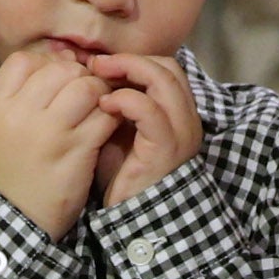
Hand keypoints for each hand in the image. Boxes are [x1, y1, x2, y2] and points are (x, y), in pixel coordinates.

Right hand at [0, 45, 116, 237]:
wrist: (15, 218)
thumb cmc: (11, 171)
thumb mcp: (1, 127)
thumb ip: (24, 94)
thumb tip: (65, 60)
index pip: (24, 60)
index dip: (47, 63)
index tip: (57, 81)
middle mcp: (22, 114)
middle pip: (61, 70)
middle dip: (80, 77)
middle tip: (86, 96)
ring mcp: (50, 132)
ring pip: (87, 88)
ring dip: (100, 94)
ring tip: (98, 109)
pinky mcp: (77, 151)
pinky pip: (105, 116)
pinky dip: (112, 117)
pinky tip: (107, 127)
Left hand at [88, 52, 202, 207]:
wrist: (136, 218)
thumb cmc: (124, 178)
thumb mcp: (119, 134)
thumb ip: (115, 107)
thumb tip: (91, 78)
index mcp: (178, 115)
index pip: (166, 69)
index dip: (135, 61)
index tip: (102, 66)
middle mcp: (187, 120)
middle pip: (168, 67)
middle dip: (130, 60)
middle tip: (97, 65)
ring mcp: (180, 132)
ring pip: (163, 79)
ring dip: (128, 70)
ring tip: (98, 76)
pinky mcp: (165, 146)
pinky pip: (149, 109)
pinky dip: (124, 99)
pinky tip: (104, 104)